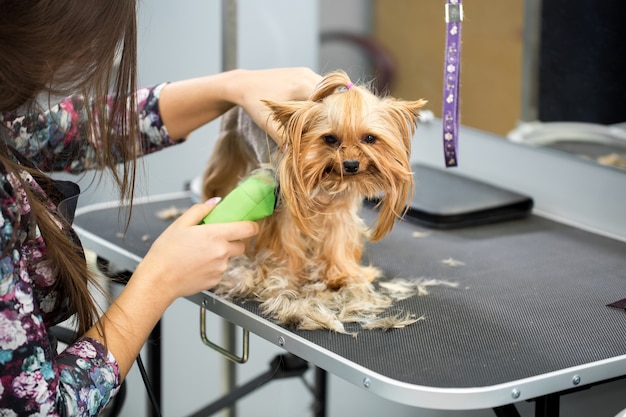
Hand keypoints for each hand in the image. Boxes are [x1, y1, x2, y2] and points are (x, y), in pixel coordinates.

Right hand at [132, 198, 258, 304]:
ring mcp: (220, 268)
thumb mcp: (180, 224)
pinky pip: (220, 270)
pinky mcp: (216, 281)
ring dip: (220, 254)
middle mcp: (222, 252)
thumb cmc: (166, 253)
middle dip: (232, 240)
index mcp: (215, 235)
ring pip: (229, 258)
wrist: (158, 280)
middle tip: (215, 238)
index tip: (247, 224)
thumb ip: (201, 210)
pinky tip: (196, 265)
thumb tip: (215, 203)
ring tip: (198, 253)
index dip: (251, 226)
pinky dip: (213, 267)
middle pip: (241, 245)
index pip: (248, 229)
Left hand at [158, 67, 320, 140]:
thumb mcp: (269, 123)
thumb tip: (296, 156)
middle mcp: (307, 75)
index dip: (335, 117)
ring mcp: (306, 72)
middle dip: (334, 111)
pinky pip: (319, 87)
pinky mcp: (302, 73)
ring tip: (328, 122)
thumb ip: (284, 139)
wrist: (242, 84)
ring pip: (327, 89)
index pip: (329, 101)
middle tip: (335, 128)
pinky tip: (317, 112)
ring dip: (328, 104)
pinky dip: (321, 98)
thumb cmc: (253, 103)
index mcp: (302, 85)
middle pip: (333, 94)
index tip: (335, 131)